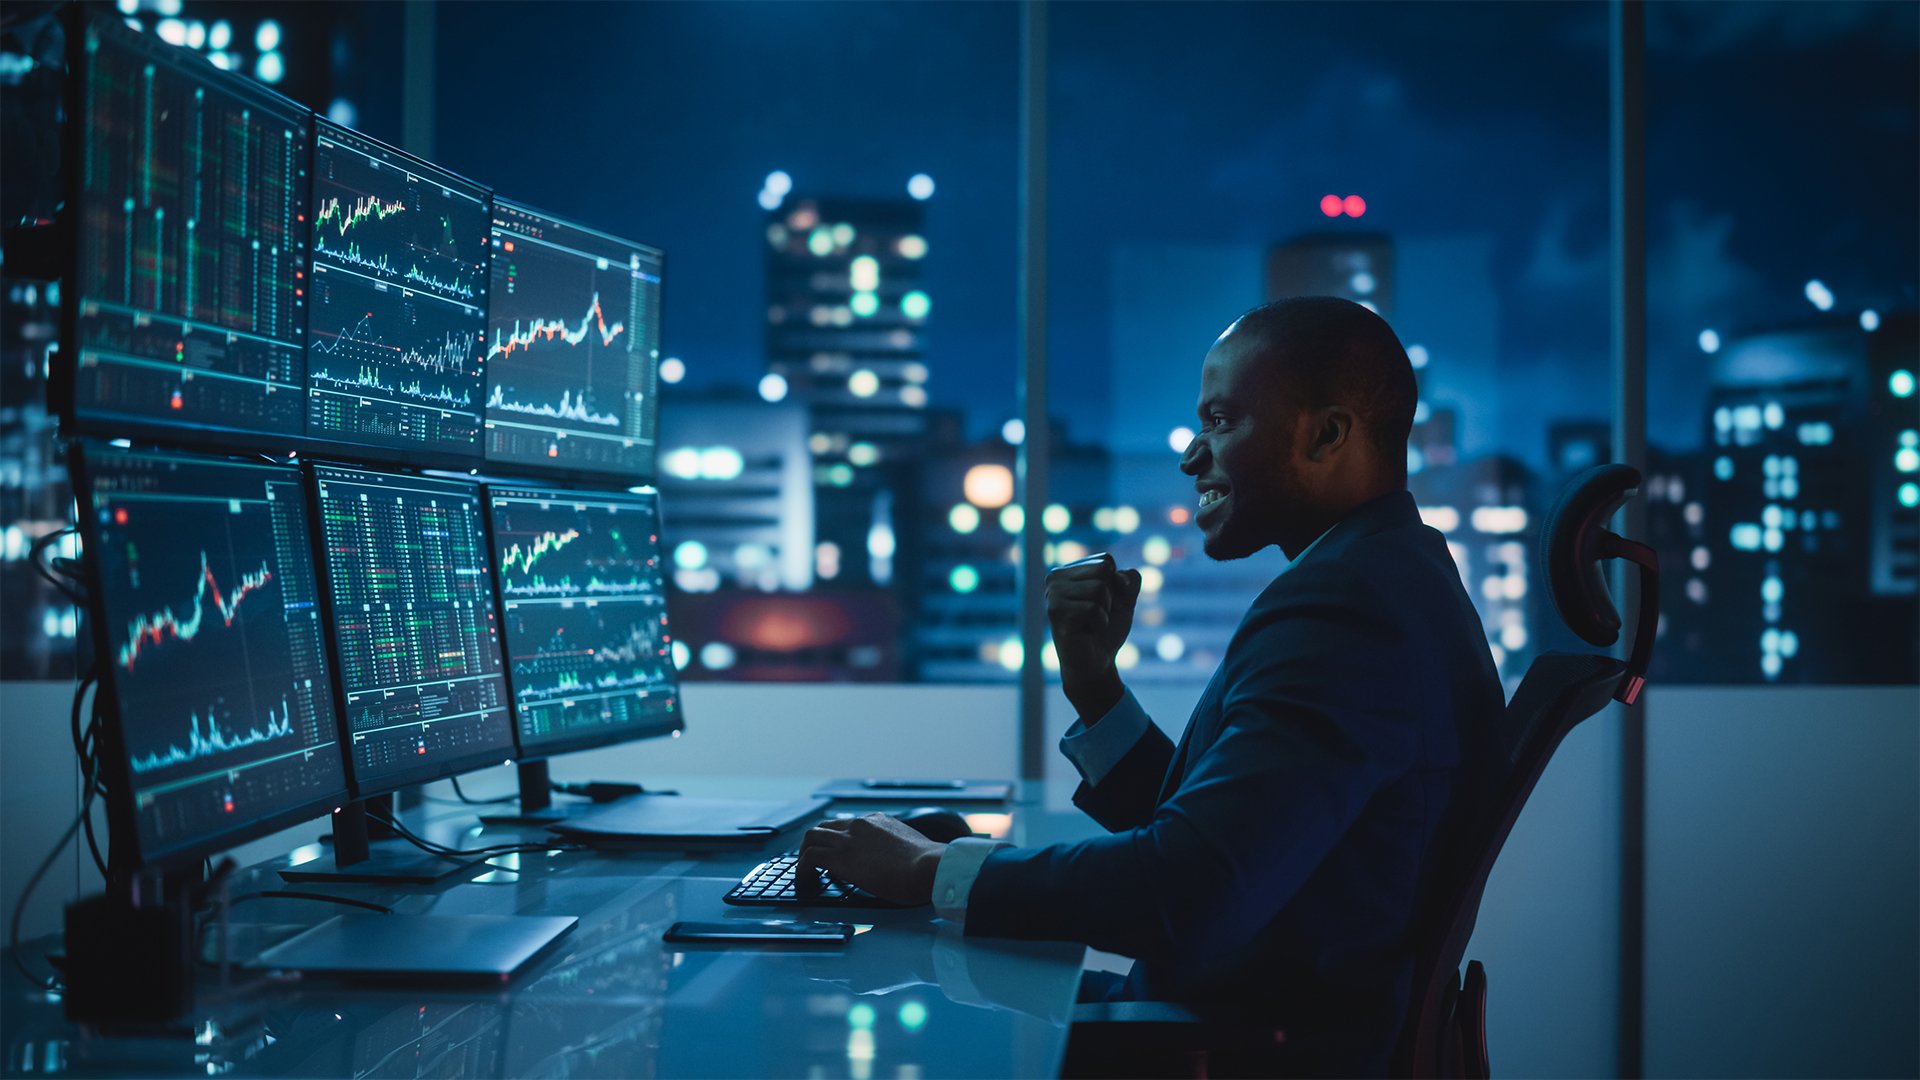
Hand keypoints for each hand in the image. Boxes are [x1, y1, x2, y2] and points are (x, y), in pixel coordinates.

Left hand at [796, 814, 944, 905]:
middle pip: (824, 827)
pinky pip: (809, 859)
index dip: (838, 843)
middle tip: (813, 866)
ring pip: (811, 838)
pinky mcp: (841, 857)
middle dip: (815, 845)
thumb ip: (899, 852)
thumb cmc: (930, 867)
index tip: (837, 860)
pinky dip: (802, 872)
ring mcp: (849, 839)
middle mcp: (861, 825)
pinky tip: (806, 887)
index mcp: (879, 821)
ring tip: (806, 878)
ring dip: (804, 857)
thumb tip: (899, 867)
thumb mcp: (913, 851)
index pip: (848, 826)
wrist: (930, 868)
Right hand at [1045, 552, 1141, 719]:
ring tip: (1091, 624)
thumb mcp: (1126, 599)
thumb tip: (1119, 577)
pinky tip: (1087, 632)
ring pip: (1100, 588)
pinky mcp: (1057, 614)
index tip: (1104, 604)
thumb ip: (1131, 579)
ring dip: (1105, 611)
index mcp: (1069, 570)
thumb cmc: (1107, 629)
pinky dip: (1100, 624)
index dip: (1116, 585)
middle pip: (1103, 571)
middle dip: (1111, 597)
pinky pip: (1094, 609)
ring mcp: (1053, 596)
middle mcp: (1055, 578)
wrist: (1097, 663)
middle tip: (1097, 615)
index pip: (1106, 561)